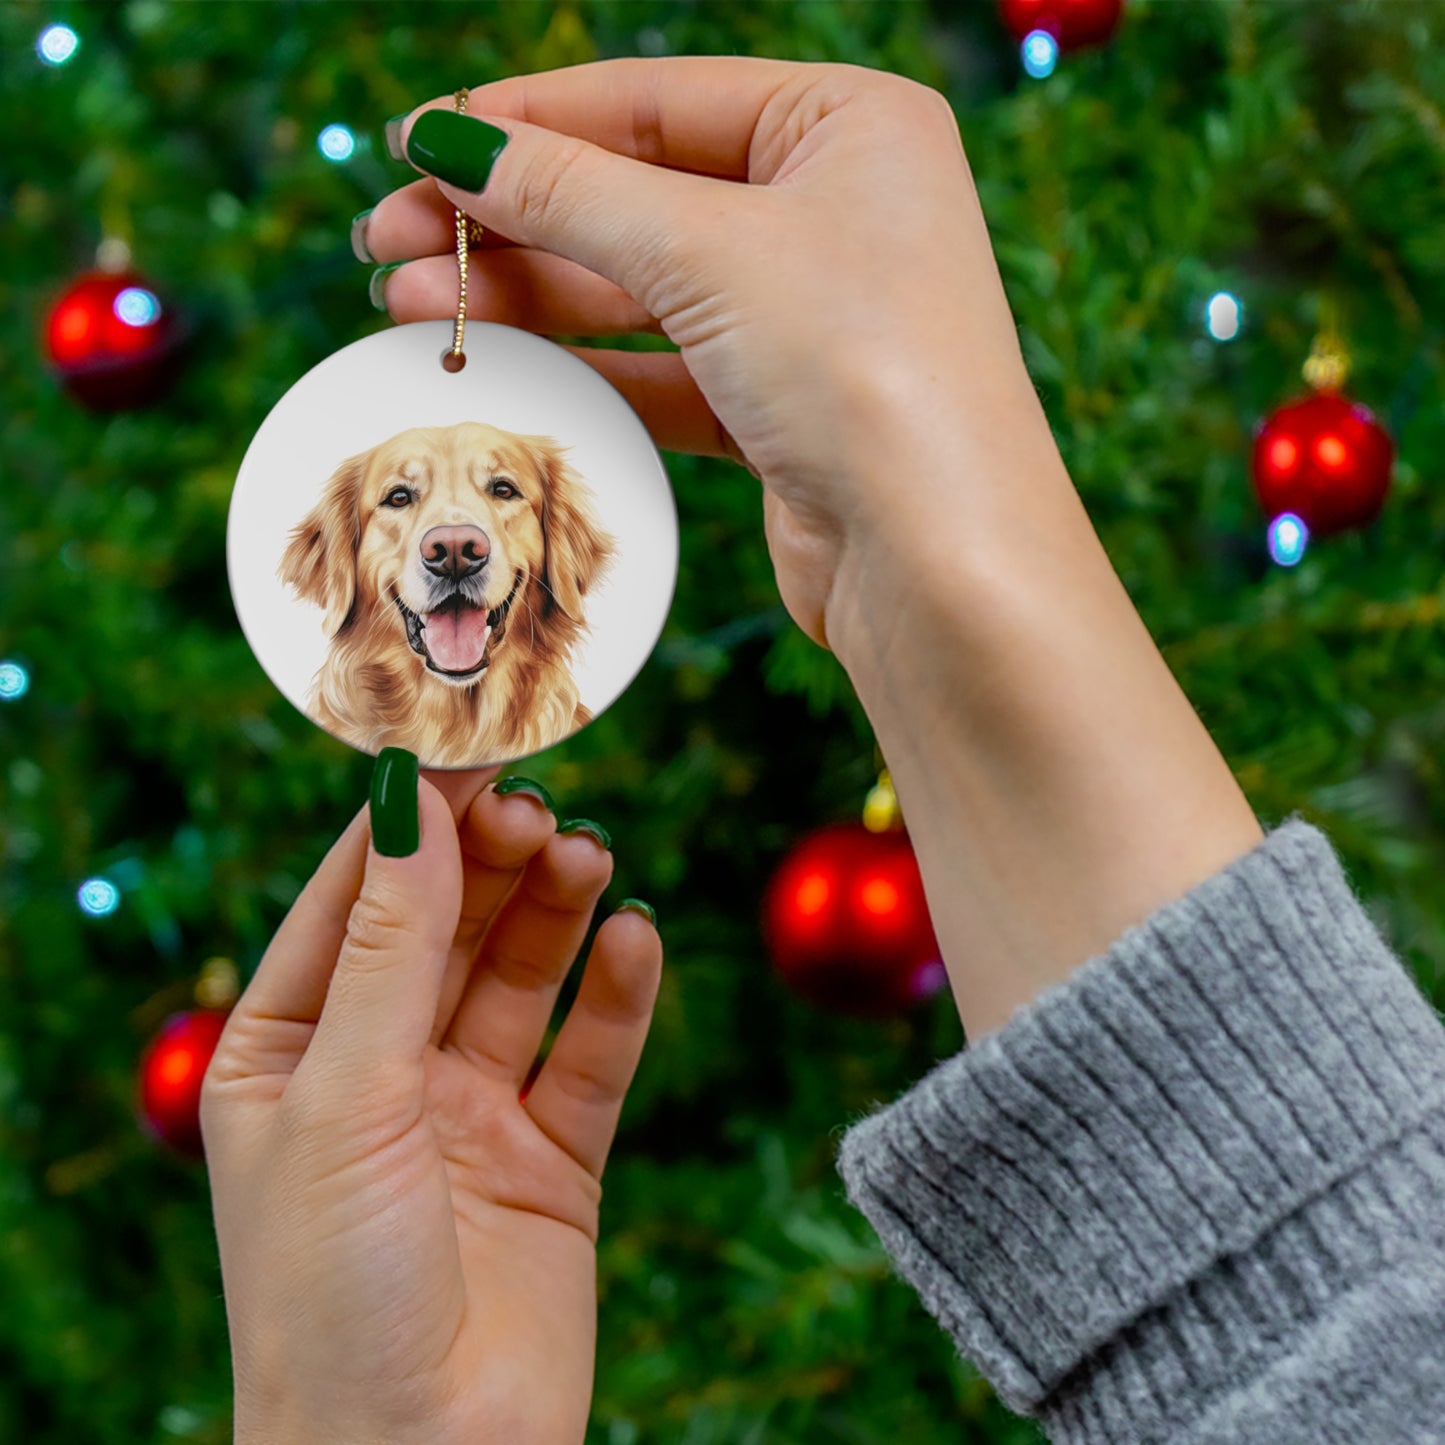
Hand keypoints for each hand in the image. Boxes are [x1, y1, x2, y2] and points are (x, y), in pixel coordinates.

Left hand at [201, 766, 661, 1444]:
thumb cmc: (331, 1292)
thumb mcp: (346, 1095)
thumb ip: (391, 947)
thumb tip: (409, 804)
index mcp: (289, 1054)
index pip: (352, 903)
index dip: (409, 826)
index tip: (467, 751)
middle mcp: (380, 1074)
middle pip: (446, 929)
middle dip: (491, 864)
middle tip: (541, 809)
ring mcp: (469, 1114)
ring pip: (521, 978)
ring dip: (556, 912)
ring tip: (589, 857)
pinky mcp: (552, 1160)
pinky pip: (591, 1056)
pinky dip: (617, 995)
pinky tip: (635, 939)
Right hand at [361, 56, 1054, 655]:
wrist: (939, 561)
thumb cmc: (863, 371)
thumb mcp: (707, 251)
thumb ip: (571, 192)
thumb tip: (451, 141)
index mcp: (848, 125)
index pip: (655, 100)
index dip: (526, 120)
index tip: (416, 141)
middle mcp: (834, 210)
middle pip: (636, 194)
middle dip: (507, 218)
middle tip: (386, 239)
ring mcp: (808, 314)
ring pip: (639, 288)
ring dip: (525, 295)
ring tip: (406, 303)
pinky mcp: (782, 408)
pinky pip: (662, 368)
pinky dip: (580, 365)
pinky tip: (493, 360)